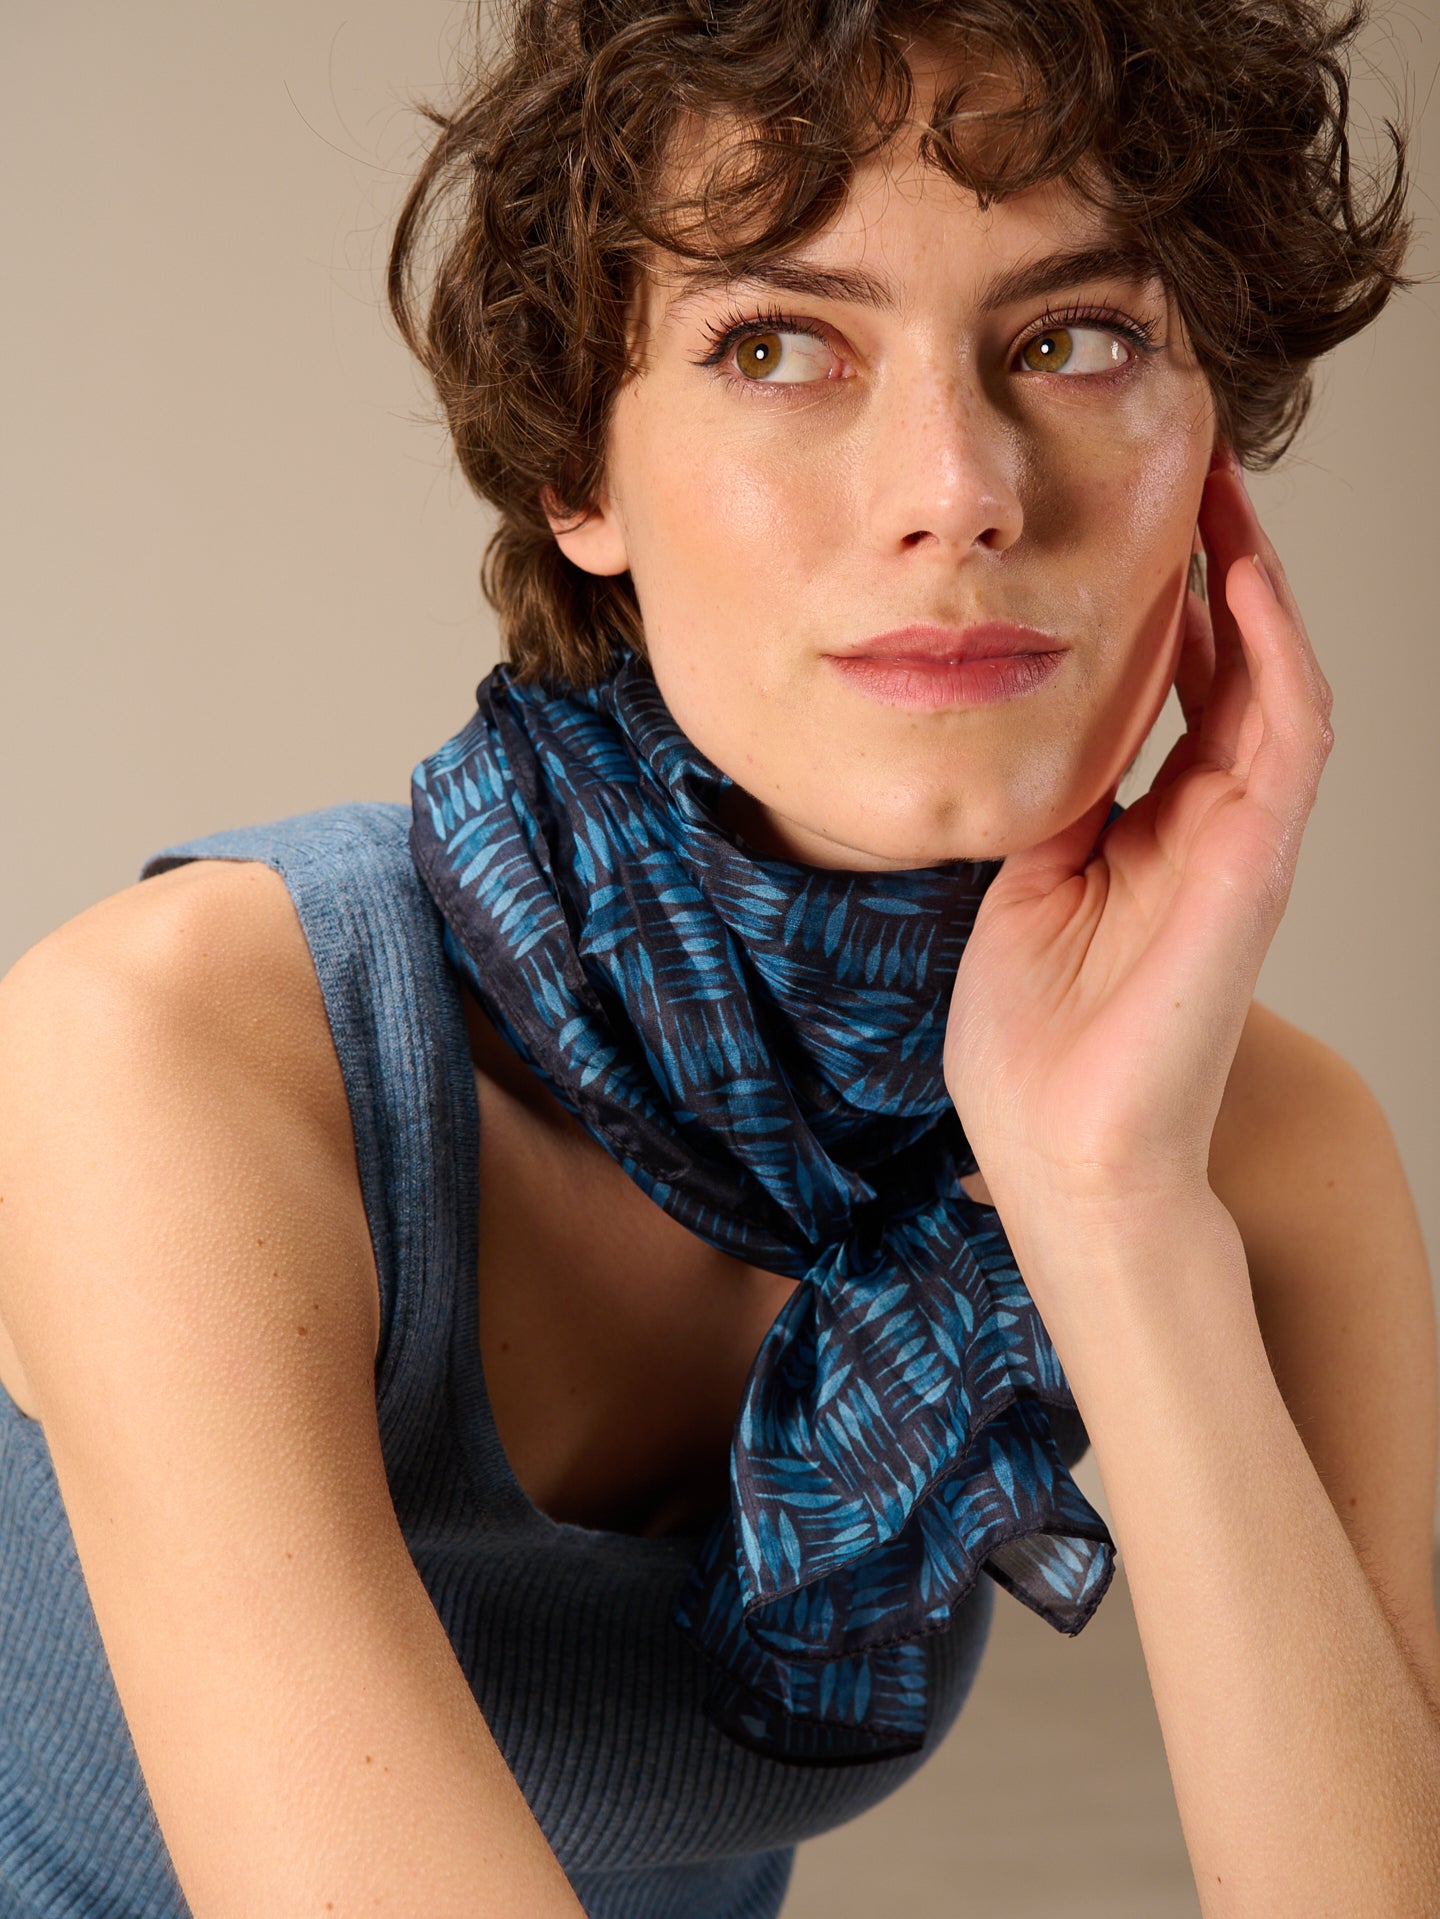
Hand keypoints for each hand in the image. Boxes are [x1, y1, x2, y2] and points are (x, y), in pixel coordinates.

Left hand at [943, 453, 1333, 1223]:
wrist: (1062, 1149)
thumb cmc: (1035, 1042)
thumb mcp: (1022, 883)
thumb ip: (1046, 798)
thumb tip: (1029, 710)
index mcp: (1151, 827)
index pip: (1175, 686)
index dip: (1159, 599)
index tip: (1124, 518)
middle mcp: (1208, 821)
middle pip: (1232, 662)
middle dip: (1212, 563)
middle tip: (1185, 468)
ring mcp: (1242, 840)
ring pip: (1274, 677)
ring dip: (1252, 580)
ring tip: (1220, 491)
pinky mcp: (1257, 863)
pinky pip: (1286, 732)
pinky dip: (1270, 648)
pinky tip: (1238, 576)